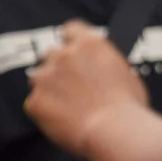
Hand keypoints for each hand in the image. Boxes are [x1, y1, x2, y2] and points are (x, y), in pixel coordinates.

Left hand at [26, 21, 149, 158]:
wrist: (115, 131)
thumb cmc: (128, 107)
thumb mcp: (125, 73)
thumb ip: (103, 64)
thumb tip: (100, 70)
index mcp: (90, 44)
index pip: (70, 30)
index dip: (70, 41)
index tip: (71, 51)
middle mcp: (64, 55)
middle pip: (50, 54)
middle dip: (57, 68)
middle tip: (70, 87)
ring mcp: (45, 77)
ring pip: (37, 78)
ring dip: (47, 88)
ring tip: (66, 106)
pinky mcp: (34, 101)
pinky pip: (33, 104)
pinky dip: (43, 112)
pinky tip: (62, 121)